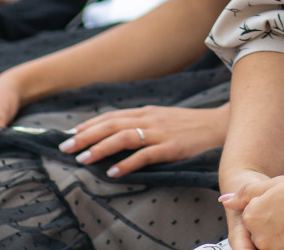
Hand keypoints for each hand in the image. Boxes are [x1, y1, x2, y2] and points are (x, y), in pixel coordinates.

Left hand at [58, 104, 228, 177]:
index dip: (90, 125)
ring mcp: (160, 133)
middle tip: (66, 148)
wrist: (218, 126)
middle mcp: (150, 119)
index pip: (111, 116)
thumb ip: (141, 123)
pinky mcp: (171, 148)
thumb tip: (116, 132)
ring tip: (83, 159)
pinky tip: (113, 172)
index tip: (71, 134)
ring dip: (101, 148)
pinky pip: (145, 156)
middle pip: (112, 124)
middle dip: (86, 136)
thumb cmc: (188, 125)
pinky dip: (127, 163)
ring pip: (124, 137)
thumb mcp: (162, 118)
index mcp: (146, 112)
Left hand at [224, 171, 283, 249]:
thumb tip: (224, 200)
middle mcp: (262, 238)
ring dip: (283, 234)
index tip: (283, 202)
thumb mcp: (274, 184)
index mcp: (253, 216)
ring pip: (273, 243)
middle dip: (273, 223)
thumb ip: (246, 194)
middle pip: (260, 233)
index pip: (251, 217)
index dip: (267, 207)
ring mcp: (278, 249)